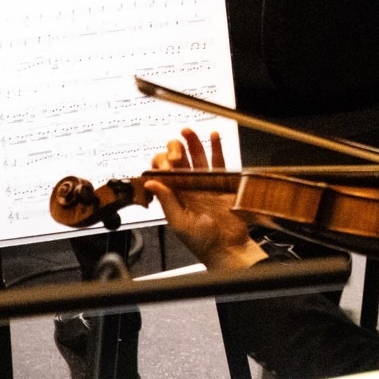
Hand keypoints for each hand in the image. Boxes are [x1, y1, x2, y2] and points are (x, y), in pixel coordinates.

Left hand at [143, 128, 264, 270]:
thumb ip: (167, 201)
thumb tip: (151, 183)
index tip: (165, 165)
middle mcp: (188, 187)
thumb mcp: (179, 223)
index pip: (162, 174)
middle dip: (175, 151)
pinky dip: (217, 148)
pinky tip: (213, 137)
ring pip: (197, 157)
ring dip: (192, 142)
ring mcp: (206, 183)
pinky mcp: (223, 181)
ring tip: (187, 131)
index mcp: (174, 197)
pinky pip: (220, 161)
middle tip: (176, 151)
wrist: (227, 247)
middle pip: (179, 161)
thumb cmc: (202, 242)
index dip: (161, 165)